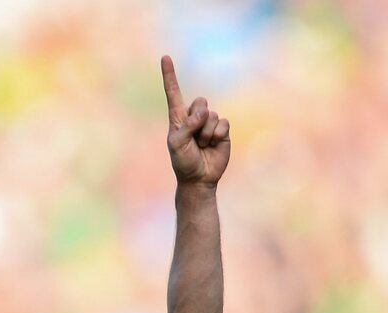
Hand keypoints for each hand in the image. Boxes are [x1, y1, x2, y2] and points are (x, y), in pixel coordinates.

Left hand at [161, 55, 230, 185]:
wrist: (199, 179)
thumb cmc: (183, 162)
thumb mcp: (177, 144)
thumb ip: (186, 126)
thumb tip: (204, 113)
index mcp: (178, 118)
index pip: (174, 93)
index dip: (170, 75)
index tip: (165, 57)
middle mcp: (194, 117)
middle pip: (200, 101)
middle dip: (198, 118)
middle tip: (195, 137)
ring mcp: (209, 123)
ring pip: (212, 115)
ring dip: (206, 133)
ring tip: (202, 145)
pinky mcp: (222, 130)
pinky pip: (223, 123)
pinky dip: (217, 135)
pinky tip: (213, 145)